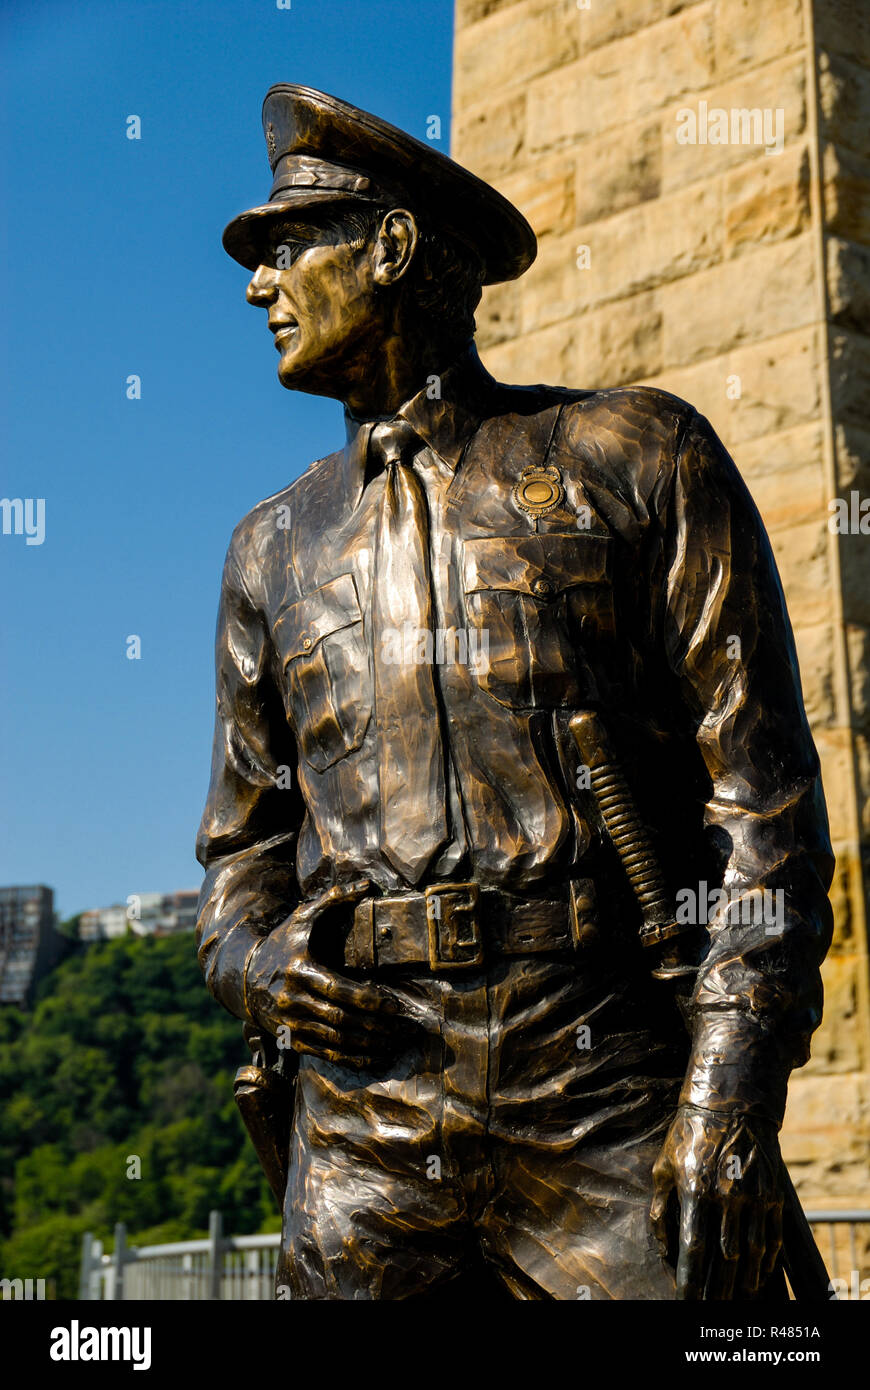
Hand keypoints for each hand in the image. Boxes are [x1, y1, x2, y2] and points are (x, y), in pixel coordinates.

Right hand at [245, 879, 410, 1068]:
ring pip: (335, 1040)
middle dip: (375, 1026)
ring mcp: (291, 1022)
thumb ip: (335, 899)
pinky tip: (375, 1057)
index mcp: (301, 969)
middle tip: (404, 1029)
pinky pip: (325, 1054)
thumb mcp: (304, 916)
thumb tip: (368, 884)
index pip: (339, 990)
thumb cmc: (284, 942)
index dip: (368, 1000)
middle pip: (340, 1019)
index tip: (394, 1005)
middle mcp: (293, 999)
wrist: (244, 974)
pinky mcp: (291, 1038)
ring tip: (396, 1044)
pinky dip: (352, 1059)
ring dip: (368, 1045)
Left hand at [650, 1104, 782, 1298]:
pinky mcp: (771, 1192)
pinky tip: (758, 1275)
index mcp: (695, 1189)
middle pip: (724, 1258)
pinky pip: (772, 1235)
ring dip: (744, 1280)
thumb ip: (660, 1208)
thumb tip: (664, 1247)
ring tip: (736, 1299)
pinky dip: (766, 1261)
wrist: (730, 1102)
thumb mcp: (663, 1165)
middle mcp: (726, 1196)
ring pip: (752, 1252)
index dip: (690, 1279)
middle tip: (711, 1308)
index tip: (685, 1301)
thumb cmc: (688, 1134)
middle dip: (717, 1288)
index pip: (693, 1248)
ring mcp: (753, 1195)